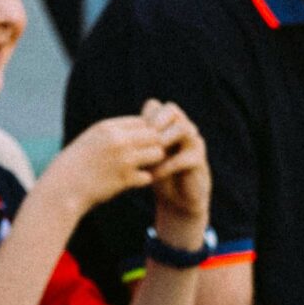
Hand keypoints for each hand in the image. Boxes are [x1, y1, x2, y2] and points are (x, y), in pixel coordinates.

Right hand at [41, 111, 180, 217]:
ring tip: (142, 167)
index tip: (139, 143)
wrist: (62, 187)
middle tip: (146, 156)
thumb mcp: (91, 139)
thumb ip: (113, 132)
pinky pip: (149, 176)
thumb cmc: (76, 164)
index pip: (142, 121)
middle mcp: (118, 140)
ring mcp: (123, 159)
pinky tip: (133, 181)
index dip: (144, 132)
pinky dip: (143, 179)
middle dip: (153, 145)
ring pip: (157, 154)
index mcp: (107, 127)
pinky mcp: (125, 179)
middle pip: (154, 135)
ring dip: (153, 162)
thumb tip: (138, 128)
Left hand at [141, 97, 209, 239]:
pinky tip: (153, 176)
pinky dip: (167, 166)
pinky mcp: (198, 161)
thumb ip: (129, 143)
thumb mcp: (139, 157)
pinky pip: (185, 157)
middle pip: (172, 109)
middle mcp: (182, 128)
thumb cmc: (154, 173)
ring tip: (149, 155)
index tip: (128, 133)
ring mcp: (193, 143)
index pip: (155, 106)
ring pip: (184, 128)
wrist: (176, 198)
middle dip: (155, 122)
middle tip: (141, 139)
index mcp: (167, 124)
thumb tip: (104, 133)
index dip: (141, 116)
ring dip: (164, 140)